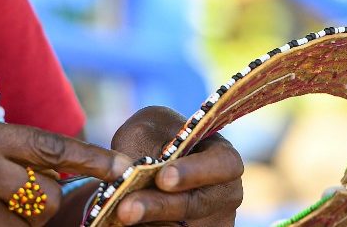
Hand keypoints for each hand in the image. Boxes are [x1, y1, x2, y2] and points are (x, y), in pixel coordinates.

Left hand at [111, 106, 243, 225]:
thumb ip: (140, 147)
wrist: (146, 159)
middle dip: (160, 207)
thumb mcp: (145, 130)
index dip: (194, 172)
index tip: (162, 178)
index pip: (223, 163)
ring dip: (152, 222)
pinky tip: (129, 223)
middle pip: (199, 204)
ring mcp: (213, 219)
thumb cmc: (151, 138)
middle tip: (127, 209)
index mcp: (221, 157)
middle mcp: (224, 192)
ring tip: (122, 214)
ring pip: (184, 226)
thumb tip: (125, 172)